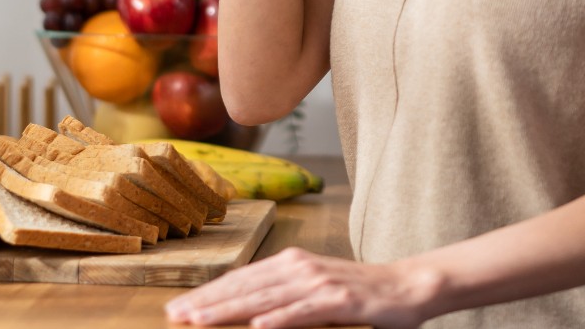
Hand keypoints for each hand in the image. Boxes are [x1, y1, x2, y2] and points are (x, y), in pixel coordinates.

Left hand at [164, 247, 438, 327]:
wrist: (409, 286)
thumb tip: (250, 313)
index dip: (208, 293)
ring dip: (231, 311)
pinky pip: (305, 311)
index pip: (240, 280)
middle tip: (175, 316)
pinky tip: (259, 327)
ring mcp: (320, 282)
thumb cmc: (360, 294)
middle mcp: (300, 267)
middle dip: (207, 302)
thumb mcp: (315, 291)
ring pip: (266, 298)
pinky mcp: (341, 299)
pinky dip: (281, 318)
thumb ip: (284, 296)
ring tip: (201, 320)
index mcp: (291, 263)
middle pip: (245, 287)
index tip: (178, 308)